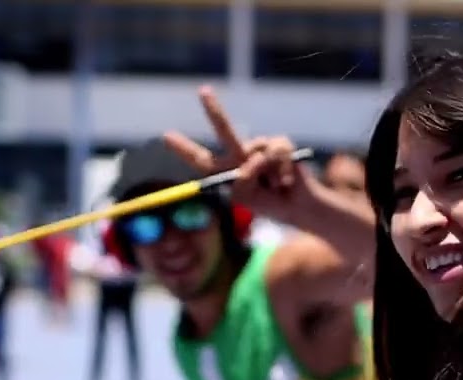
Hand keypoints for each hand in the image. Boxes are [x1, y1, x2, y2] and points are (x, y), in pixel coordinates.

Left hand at [163, 86, 318, 225]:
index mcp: (226, 171)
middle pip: (225, 130)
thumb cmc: (268, 204)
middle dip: (213, 110)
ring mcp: (260, 147)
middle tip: (203, 90)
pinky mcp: (279, 145)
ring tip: (275, 187)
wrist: (297, 207)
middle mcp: (240, 154)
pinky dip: (281, 169)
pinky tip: (285, 182)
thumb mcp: (246, 198)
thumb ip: (244, 180)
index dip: (184, 149)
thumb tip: (254, 157)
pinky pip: (277, 150)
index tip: (166, 136)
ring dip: (267, 173)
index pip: (202, 159)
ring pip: (257, 150)